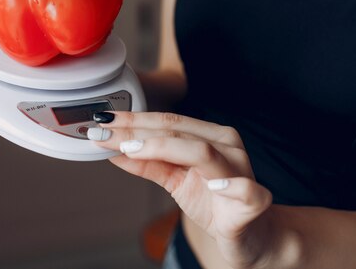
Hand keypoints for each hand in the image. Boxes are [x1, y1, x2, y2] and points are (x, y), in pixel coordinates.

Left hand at [89, 112, 272, 267]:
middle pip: (178, 132)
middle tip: (104, 135)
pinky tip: (215, 183)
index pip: (167, 122)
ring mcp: (241, 170)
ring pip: (203, 151)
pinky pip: (245, 190)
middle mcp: (227, 146)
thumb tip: (112, 148)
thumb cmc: (214, 202)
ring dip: (165, 148)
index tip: (102, 122)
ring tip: (133, 149)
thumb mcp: (175, 181)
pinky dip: (231, 185)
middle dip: (136, 132)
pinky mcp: (254, 201)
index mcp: (210, 136)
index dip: (133, 120)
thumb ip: (148, 163)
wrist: (250, 235)